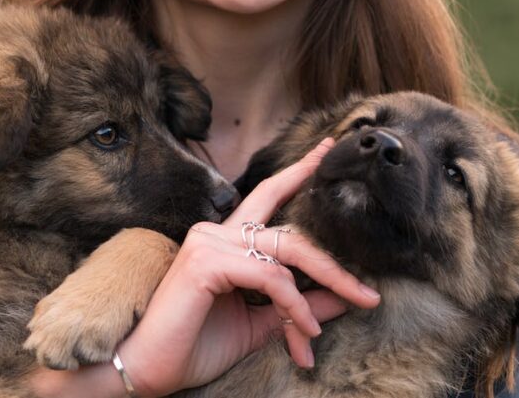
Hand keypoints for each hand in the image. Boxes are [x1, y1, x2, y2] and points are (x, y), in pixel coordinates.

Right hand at [114, 136, 380, 396]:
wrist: (148, 369)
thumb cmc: (194, 345)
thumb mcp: (259, 325)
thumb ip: (296, 307)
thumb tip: (342, 297)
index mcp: (225, 240)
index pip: (268, 197)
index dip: (298, 172)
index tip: (325, 150)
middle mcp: (216, 232)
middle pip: (290, 233)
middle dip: (334, 264)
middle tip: (370, 295)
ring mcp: (209, 242)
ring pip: (287, 255)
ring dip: (319, 295)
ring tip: (326, 332)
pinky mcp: (206, 262)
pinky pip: (270, 278)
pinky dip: (294, 307)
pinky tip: (302, 334)